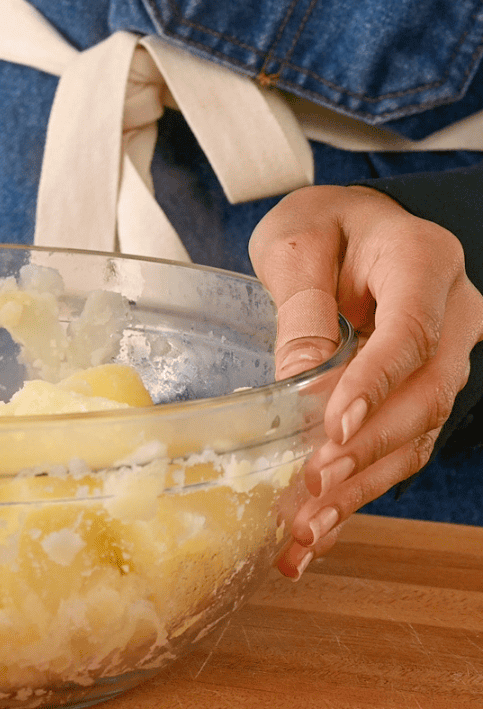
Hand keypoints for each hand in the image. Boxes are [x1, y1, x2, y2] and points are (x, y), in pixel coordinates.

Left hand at [249, 185, 482, 578]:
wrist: (345, 226)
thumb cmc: (321, 224)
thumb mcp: (296, 244)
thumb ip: (302, 306)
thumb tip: (300, 382)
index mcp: (423, 262)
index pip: (411, 333)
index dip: (376, 385)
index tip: (336, 426)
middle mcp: (452, 313)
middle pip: (425, 394)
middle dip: (369, 447)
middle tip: (315, 484)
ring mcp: (445, 355)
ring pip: (418, 431)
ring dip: (364, 483)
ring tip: (309, 525)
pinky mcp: (421, 388)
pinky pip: (401, 442)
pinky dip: (362, 485)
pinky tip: (322, 523)